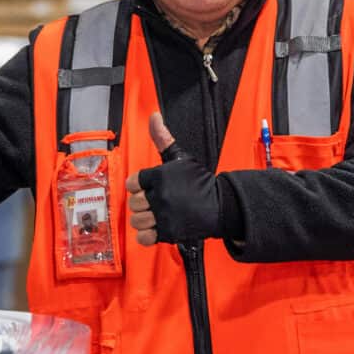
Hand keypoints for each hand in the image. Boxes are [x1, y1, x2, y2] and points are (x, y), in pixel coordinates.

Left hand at [127, 111, 222, 244]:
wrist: (222, 205)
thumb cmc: (200, 181)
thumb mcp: (180, 157)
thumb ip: (162, 138)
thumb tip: (154, 116)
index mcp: (160, 176)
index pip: (132, 182)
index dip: (140, 185)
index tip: (149, 187)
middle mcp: (160, 195)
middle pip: (133, 202)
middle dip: (143, 202)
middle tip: (157, 201)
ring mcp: (164, 215)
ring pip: (137, 219)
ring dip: (145, 218)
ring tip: (157, 214)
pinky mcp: (168, 232)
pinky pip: (144, 237)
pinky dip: (147, 234)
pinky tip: (156, 227)